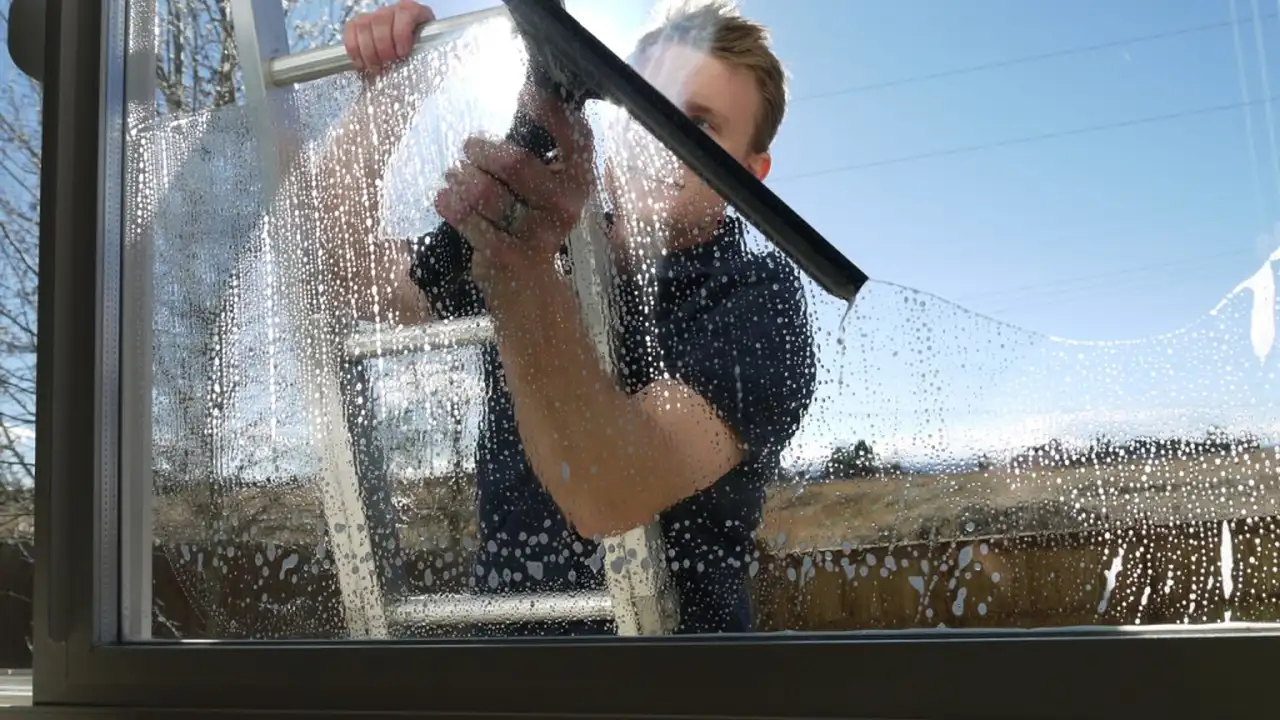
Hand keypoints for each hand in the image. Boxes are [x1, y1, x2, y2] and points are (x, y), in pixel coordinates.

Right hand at [343, 0, 435, 74]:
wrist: (409, 45)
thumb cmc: (419, 48)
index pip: (404, 14)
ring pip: (363, 25)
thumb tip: (422, 69)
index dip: (401, 33)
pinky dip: (353, 48)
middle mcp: (391, 10)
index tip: (402, 53)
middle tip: (388, 63)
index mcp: (412, 11)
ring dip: (368, 50)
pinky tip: (361, 63)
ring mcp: (374, 15)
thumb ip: (425, 51)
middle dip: (383, 46)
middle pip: (380, 21)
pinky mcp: (359, 23)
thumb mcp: (427, 48)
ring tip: (376, 67)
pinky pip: (350, 30)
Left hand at [434, 86, 595, 288]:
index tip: (525, 93)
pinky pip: (469, 220)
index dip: (550, 110)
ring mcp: (539, 232)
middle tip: (469, 146)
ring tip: (454, 174)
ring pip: (487, 191)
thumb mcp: (546, 190)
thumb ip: (539, 154)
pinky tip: (443, 197)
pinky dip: (451, 205)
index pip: (575, 136)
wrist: (530, 289)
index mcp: (580, 181)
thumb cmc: (532, 225)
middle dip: (482, 150)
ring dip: (462, 177)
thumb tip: (521, 97)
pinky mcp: (509, 254)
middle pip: (516, 163)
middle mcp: (566, 205)